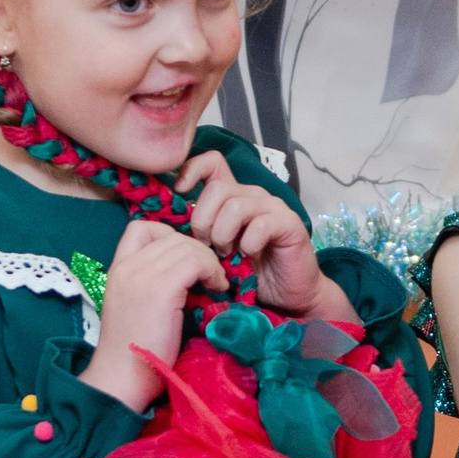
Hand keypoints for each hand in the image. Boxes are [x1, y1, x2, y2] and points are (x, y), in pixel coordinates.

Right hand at [82, 221, 225, 410]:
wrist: (121, 378)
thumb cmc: (134, 352)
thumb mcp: (136, 307)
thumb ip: (151, 284)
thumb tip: (188, 274)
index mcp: (118, 269)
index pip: (142, 228)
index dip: (170, 237)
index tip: (186, 262)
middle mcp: (128, 266)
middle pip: (172, 236)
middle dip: (198, 251)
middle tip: (211, 276)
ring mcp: (142, 275)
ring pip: (187, 246)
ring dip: (209, 262)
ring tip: (216, 284)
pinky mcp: (161, 289)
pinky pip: (196, 261)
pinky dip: (213, 271)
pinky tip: (218, 289)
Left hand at [176, 150, 325, 307]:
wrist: (288, 295)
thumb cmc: (249, 273)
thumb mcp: (215, 250)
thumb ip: (199, 231)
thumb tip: (169, 222)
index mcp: (234, 196)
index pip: (212, 162)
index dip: (191, 170)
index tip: (180, 193)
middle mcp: (253, 196)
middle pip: (217, 190)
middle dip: (203, 221)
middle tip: (207, 246)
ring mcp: (273, 208)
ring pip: (235, 206)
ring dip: (224, 235)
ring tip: (228, 254)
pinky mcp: (289, 224)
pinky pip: (260, 225)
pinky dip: (248, 244)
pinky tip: (249, 255)